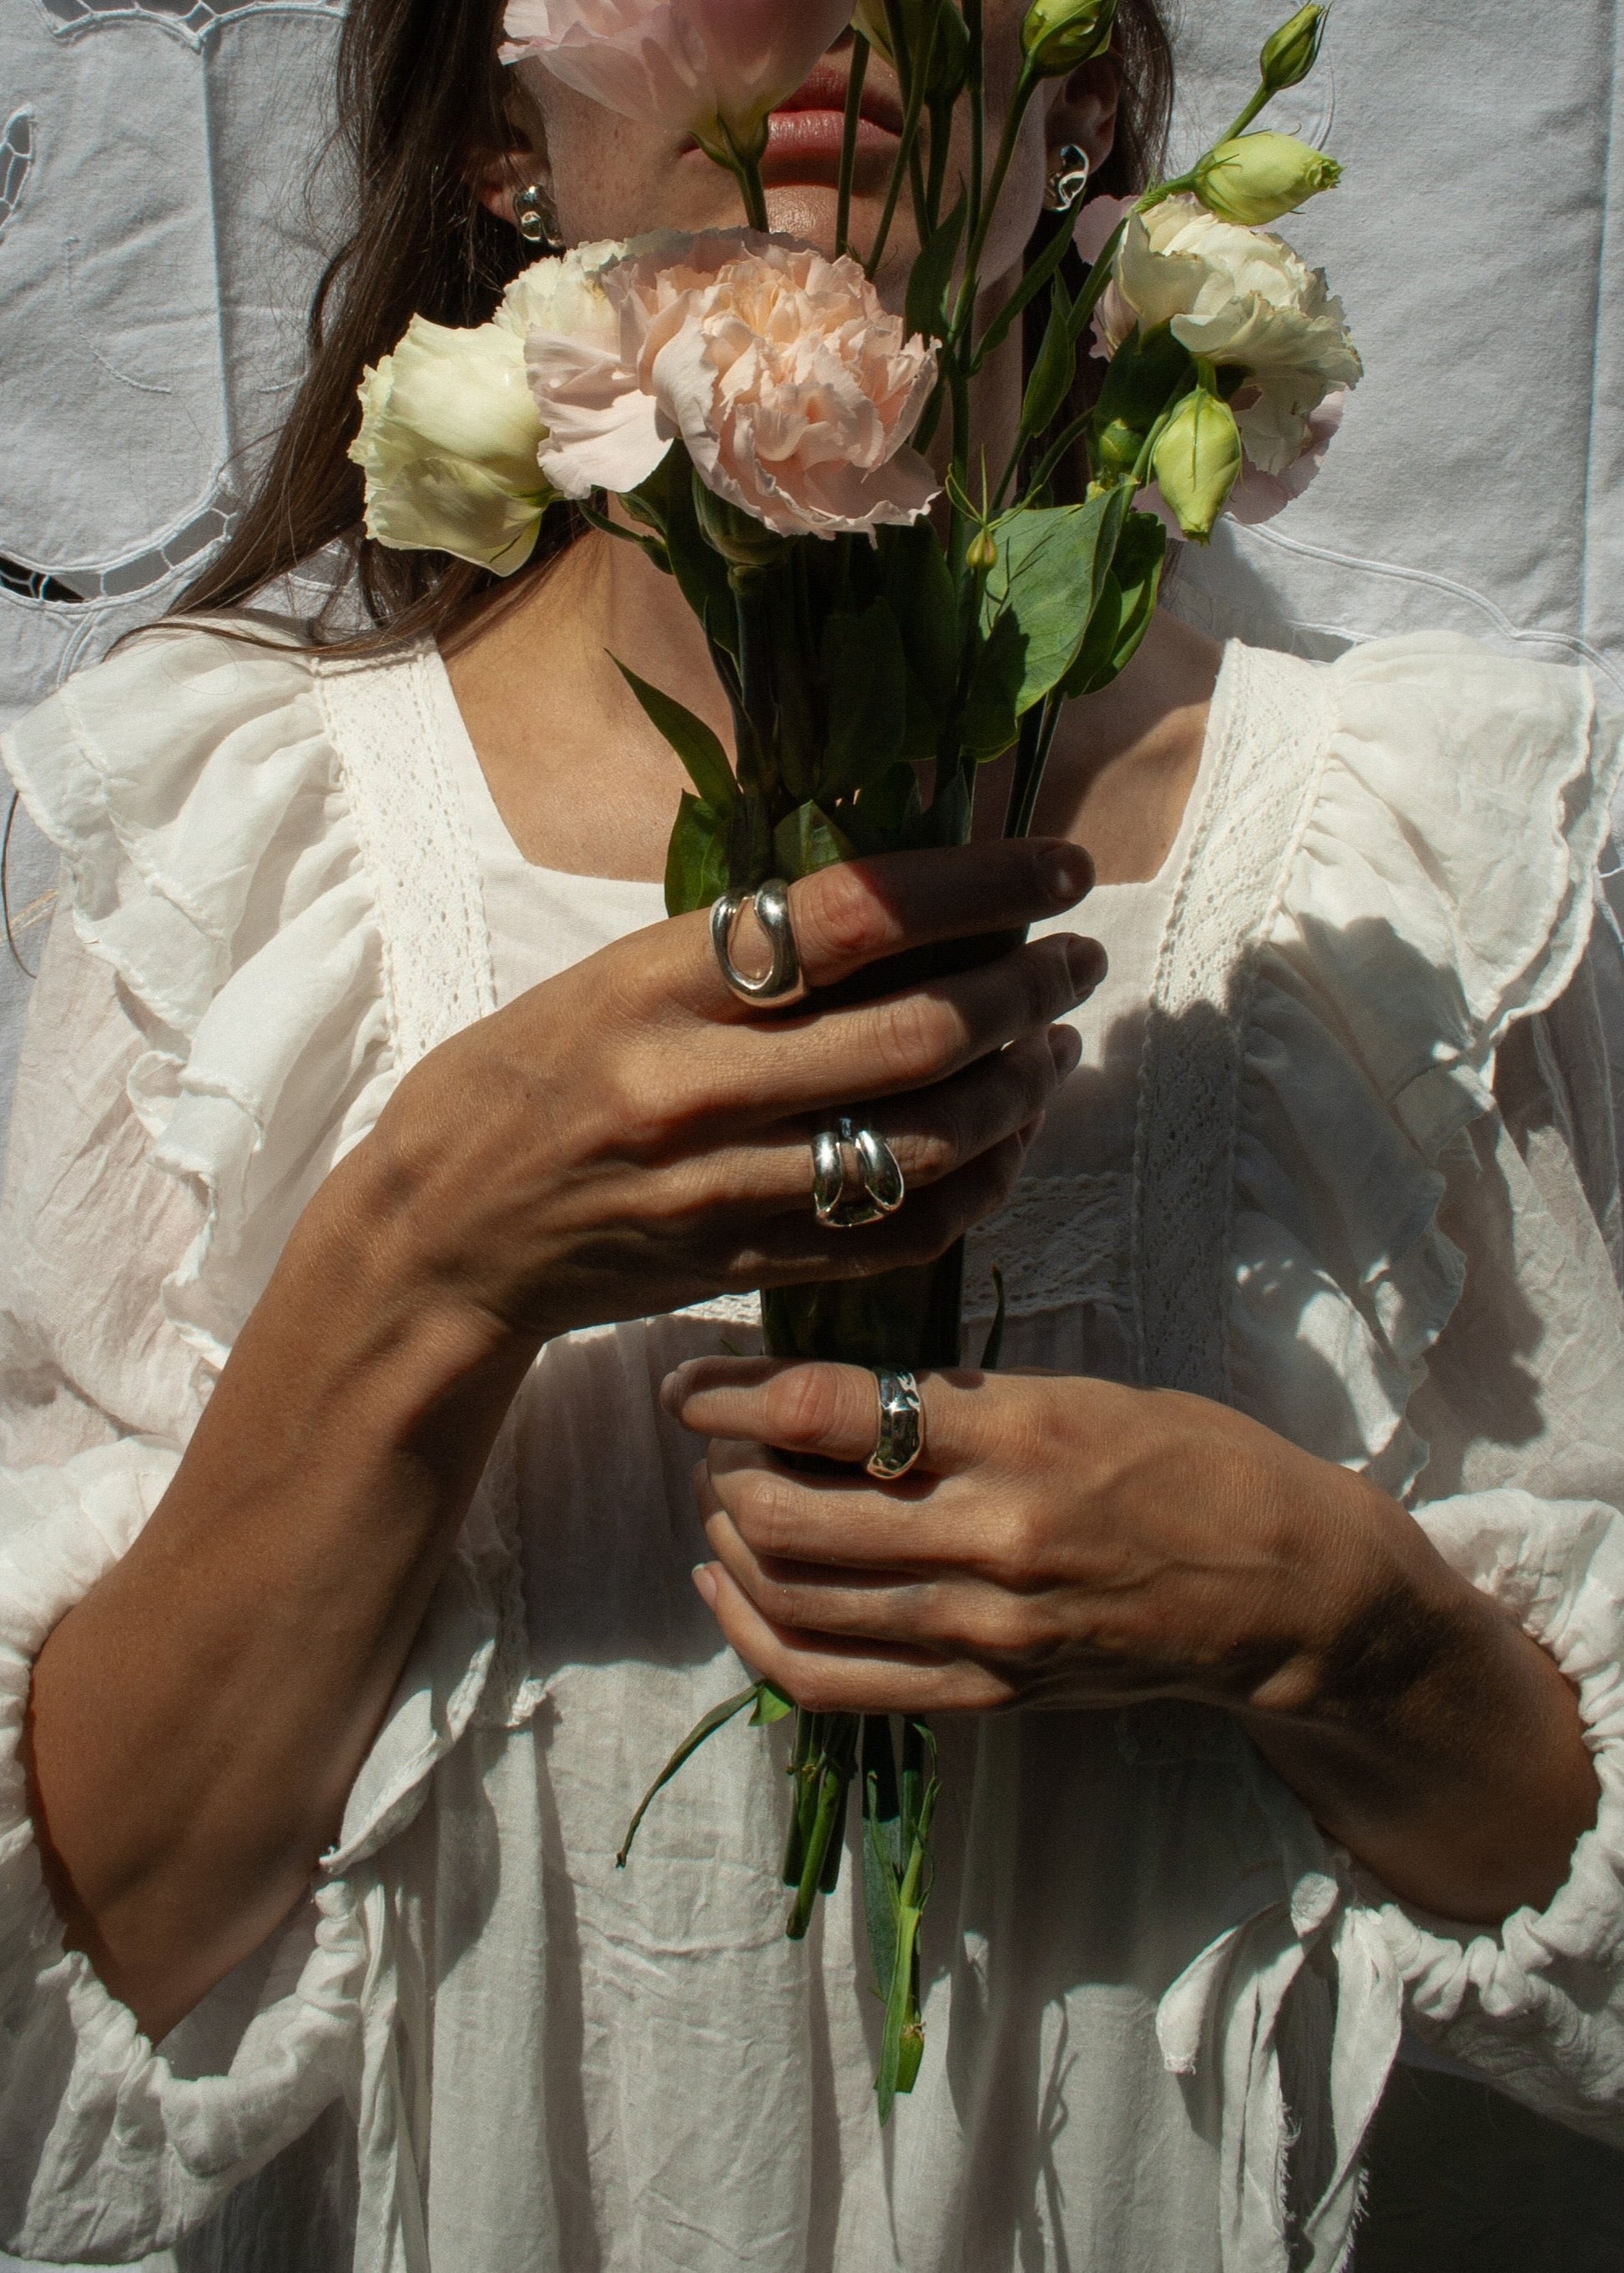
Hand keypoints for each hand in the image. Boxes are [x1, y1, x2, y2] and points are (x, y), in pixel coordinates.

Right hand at [343, 841, 1102, 1345]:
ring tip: (1055, 1048)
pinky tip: (1007, 1147)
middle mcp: (697, 1086)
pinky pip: (897, 1236)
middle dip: (1028, 989)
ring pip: (927, 1143)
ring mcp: (723, 1189)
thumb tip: (906, 903)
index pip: (859, 914)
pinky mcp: (742, 1268)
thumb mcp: (609, 976)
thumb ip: (741, 949)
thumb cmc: (520, 1080)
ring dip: (1019, 1091)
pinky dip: (977, 1191)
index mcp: (658, 983)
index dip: (983, 883)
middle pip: (917, 1035)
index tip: (1060, 867)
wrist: (440, 1237)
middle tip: (1075, 962)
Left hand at [665, 1359, 1600, 1918]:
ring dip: (731, 1548)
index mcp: (1022, 1435)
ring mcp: (988, 1629)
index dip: (732, 1399)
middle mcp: (995, 1537)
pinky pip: (831, 1683)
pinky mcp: (987, 1694)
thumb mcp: (1078, 1392)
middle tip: (709, 1446)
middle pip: (792, 1518)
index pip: (833, 1413)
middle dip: (720, 1475)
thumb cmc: (1190, 1462)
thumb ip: (955, 1402)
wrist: (1287, 1591)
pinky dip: (756, 1638)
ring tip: (722, 1507)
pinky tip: (729, 1593)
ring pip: (798, 1602)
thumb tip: (818, 1395)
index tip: (685, 1385)